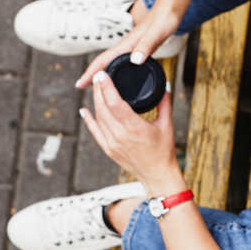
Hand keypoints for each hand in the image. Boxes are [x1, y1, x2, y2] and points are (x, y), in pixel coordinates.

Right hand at [76, 2, 181, 88]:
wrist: (171, 8)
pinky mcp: (138, 47)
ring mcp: (131, 46)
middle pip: (103, 61)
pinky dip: (116, 68)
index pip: (103, 59)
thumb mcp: (156, 35)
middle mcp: (126, 45)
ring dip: (102, 72)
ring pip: (111, 61)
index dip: (90, 72)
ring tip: (96, 85)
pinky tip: (120, 75)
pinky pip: (122, 60)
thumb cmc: (164, 19)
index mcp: (126, 44)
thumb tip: (134, 61)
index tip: (79, 84)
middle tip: (82, 87)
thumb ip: (146, 47)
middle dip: (91, 74)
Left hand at [79, 70, 179, 187]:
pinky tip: (84, 110)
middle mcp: (120, 135)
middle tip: (98, 76)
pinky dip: (88, 120)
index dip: (106, 87)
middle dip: (99, 90)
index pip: (115, 103)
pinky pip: (95, 132)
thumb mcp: (166, 124)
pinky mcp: (108, 149)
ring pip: (98, 118)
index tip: (102, 74)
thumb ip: (164, 103)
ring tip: (96, 88)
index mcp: (134, 127)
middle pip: (103, 108)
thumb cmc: (163, 151)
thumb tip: (164, 85)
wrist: (157, 175)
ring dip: (96, 101)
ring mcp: (112, 143)